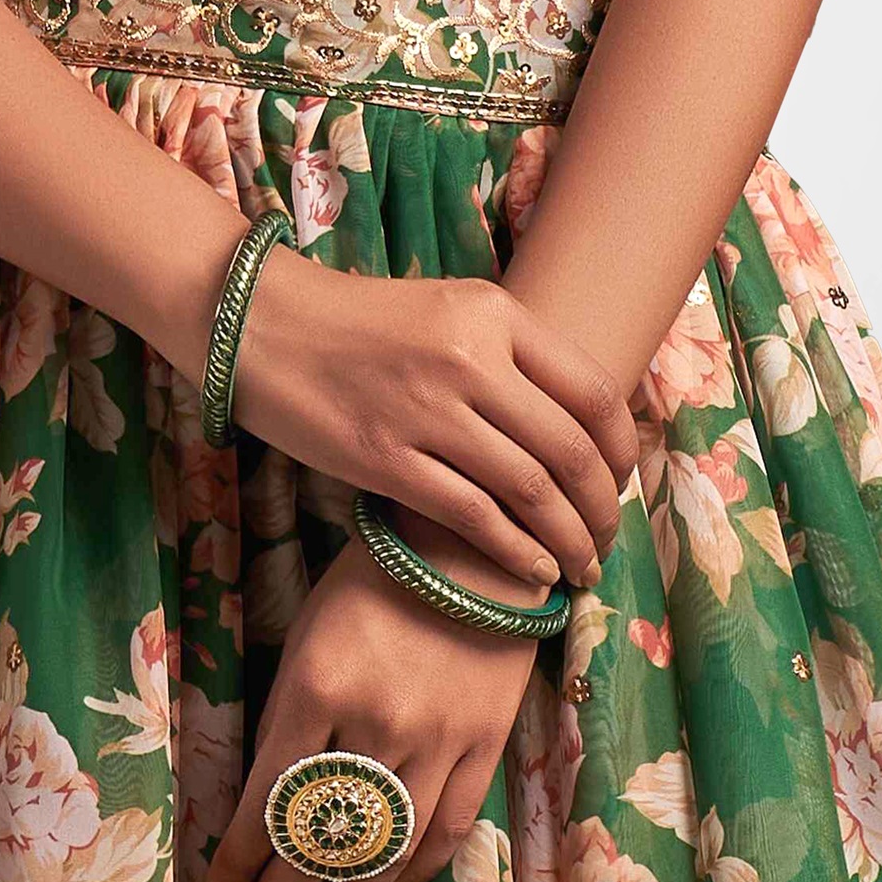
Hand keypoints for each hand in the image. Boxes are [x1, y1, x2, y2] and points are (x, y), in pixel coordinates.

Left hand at [202, 547, 543, 881]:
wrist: (474, 548)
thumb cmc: (369, 583)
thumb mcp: (304, 638)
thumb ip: (286, 722)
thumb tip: (265, 811)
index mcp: (314, 692)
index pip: (265, 808)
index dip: (237, 871)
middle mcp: (375, 727)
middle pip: (319, 845)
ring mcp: (437, 744)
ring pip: (383, 854)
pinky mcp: (484, 748)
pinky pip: (444, 834)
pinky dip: (410, 876)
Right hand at [226, 245, 640, 597]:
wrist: (258, 324)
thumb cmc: (355, 324)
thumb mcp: (445, 311)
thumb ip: (507, 355)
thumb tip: (573, 423)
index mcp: (493, 315)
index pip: (592, 392)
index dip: (622, 451)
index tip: (623, 483)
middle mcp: (468, 358)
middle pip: (569, 449)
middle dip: (601, 508)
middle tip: (606, 538)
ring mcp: (426, 410)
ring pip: (529, 489)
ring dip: (567, 538)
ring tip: (580, 565)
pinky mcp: (384, 459)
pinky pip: (471, 515)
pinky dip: (514, 550)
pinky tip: (533, 570)